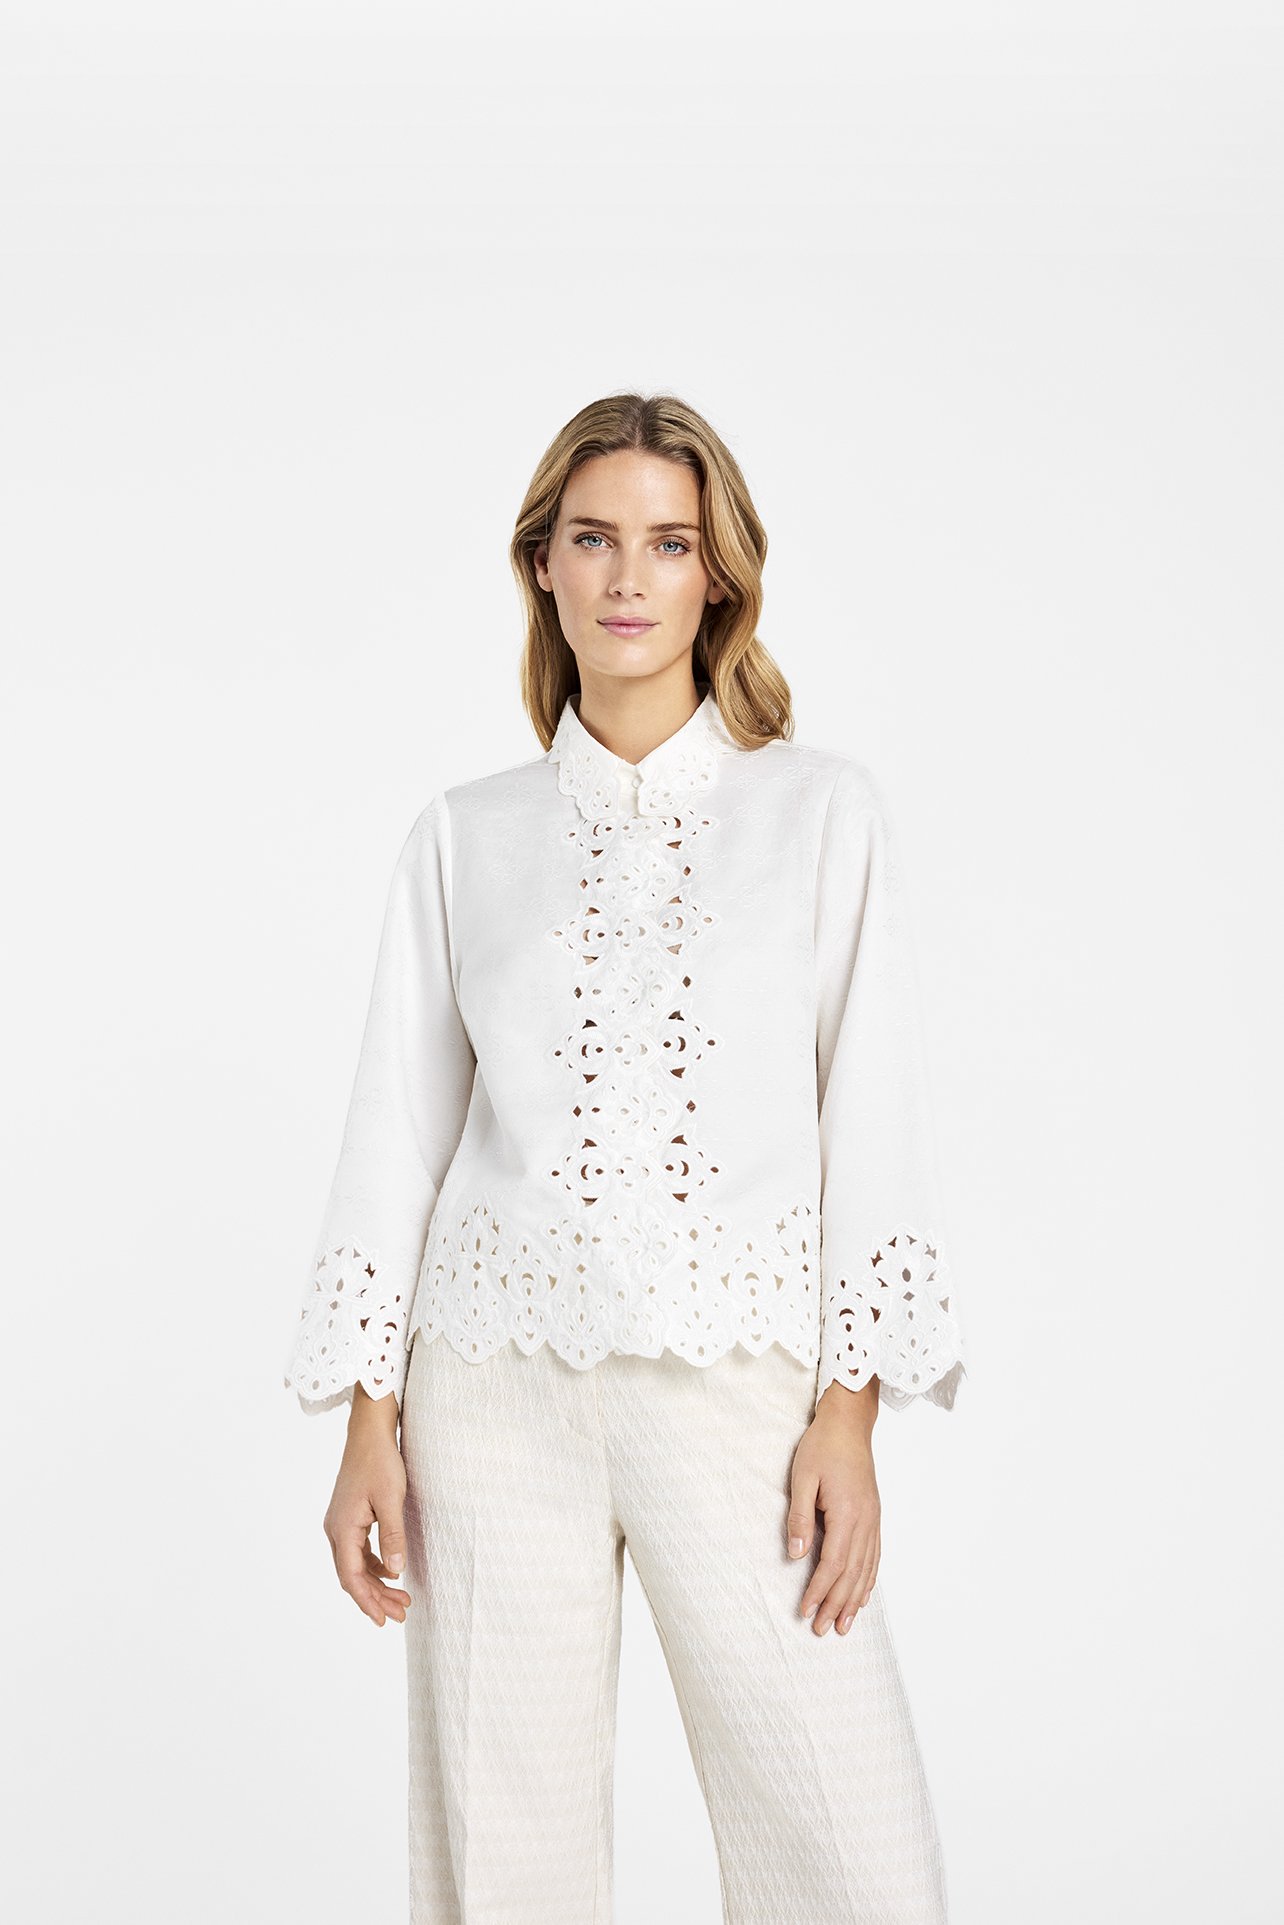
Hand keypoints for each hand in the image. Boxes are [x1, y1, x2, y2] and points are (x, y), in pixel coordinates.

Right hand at [323, 1385, 412, 1625]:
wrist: (369, 1433)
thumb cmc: (380, 1462)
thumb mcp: (391, 1499)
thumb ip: (393, 1535)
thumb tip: (396, 1571)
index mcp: (342, 1529)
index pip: (351, 1577)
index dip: (367, 1601)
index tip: (382, 1620)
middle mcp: (336, 1530)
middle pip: (353, 1575)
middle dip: (376, 1597)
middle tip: (401, 1614)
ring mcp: (341, 1523)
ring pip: (356, 1565)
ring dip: (377, 1583)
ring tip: (401, 1599)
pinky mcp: (349, 1517)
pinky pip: (358, 1551)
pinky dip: (375, 1566)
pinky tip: (392, 1572)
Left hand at [786, 1380, 880, 1636]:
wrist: (849, 1424)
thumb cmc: (823, 1446)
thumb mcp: (802, 1477)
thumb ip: (799, 1516)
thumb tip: (796, 1553)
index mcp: (847, 1513)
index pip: (833, 1563)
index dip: (819, 1590)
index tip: (806, 1611)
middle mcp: (865, 1521)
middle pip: (851, 1573)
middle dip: (836, 1604)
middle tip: (822, 1630)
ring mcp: (873, 1519)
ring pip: (865, 1569)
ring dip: (854, 1599)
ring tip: (843, 1625)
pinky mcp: (874, 1515)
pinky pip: (874, 1555)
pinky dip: (868, 1580)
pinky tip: (863, 1596)